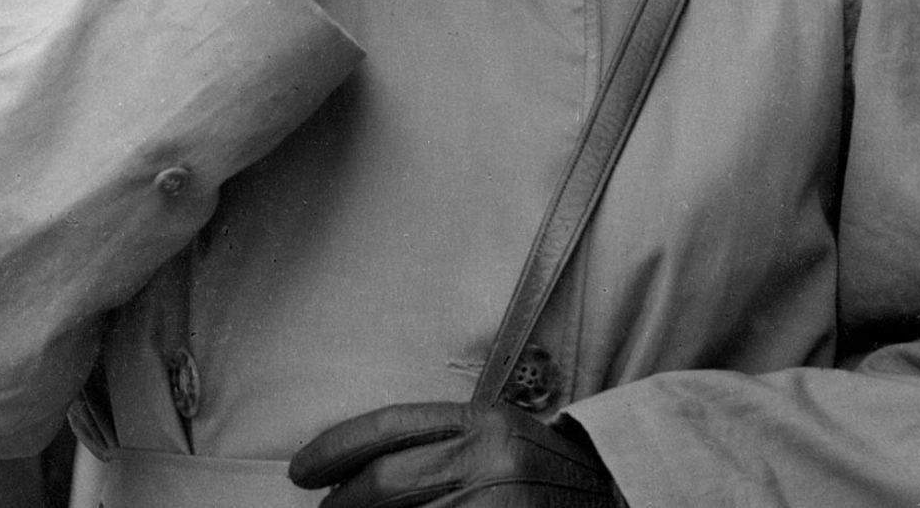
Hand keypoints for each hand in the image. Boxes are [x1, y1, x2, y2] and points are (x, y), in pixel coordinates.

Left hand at [288, 401, 618, 507]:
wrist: (619, 498)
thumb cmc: (548, 474)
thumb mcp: (500, 438)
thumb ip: (443, 443)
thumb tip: (362, 471)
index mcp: (484, 420)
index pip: (388, 428)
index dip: (334, 449)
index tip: (301, 472)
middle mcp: (491, 457)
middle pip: (387, 481)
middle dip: (342, 503)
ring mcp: (500, 503)